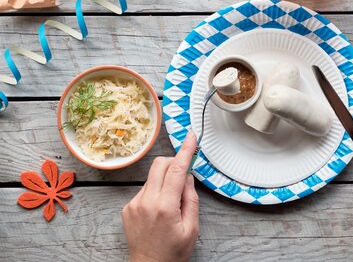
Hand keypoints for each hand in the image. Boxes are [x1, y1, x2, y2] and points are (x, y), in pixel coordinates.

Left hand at [122, 132, 199, 261]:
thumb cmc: (173, 252)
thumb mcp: (191, 228)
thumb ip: (191, 199)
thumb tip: (187, 177)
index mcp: (165, 207)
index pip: (176, 170)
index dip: (185, 150)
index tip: (191, 137)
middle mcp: (146, 202)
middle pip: (159, 165)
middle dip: (173, 162)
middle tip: (184, 173)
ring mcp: (134, 204)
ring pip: (152, 177)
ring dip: (165, 180)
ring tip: (172, 202)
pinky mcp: (128, 208)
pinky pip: (145, 189)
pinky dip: (156, 191)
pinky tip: (160, 209)